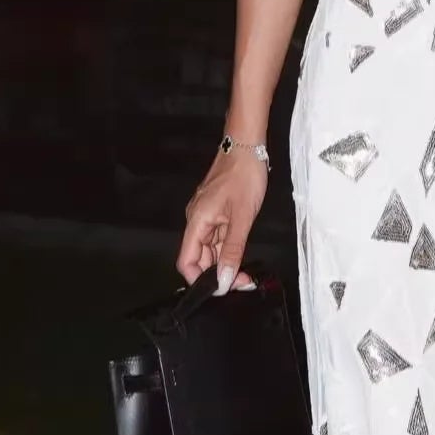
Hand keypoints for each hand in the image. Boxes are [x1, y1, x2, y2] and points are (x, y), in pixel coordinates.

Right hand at [175, 142, 267, 293]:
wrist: (248, 147)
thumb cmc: (243, 176)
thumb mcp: (242, 218)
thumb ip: (232, 251)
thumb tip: (222, 280)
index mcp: (196, 222)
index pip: (187, 261)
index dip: (201, 279)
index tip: (223, 288)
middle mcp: (197, 222)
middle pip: (199, 259)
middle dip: (217, 273)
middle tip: (243, 281)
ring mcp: (207, 217)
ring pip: (211, 250)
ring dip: (225, 263)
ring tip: (246, 272)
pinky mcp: (217, 213)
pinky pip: (219, 239)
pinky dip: (229, 249)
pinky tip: (242, 255)